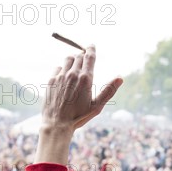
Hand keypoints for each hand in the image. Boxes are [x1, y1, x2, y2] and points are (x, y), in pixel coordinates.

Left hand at [34, 45, 122, 164]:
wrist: (57, 124)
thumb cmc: (79, 117)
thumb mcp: (97, 106)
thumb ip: (109, 91)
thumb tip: (120, 78)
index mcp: (85, 79)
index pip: (89, 56)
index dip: (91, 49)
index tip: (91, 46)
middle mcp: (72, 74)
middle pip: (78, 56)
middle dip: (83, 57)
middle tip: (85, 61)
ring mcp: (60, 76)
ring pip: (67, 59)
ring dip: (73, 61)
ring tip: (75, 68)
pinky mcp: (51, 80)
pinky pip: (58, 68)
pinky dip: (62, 69)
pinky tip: (64, 77)